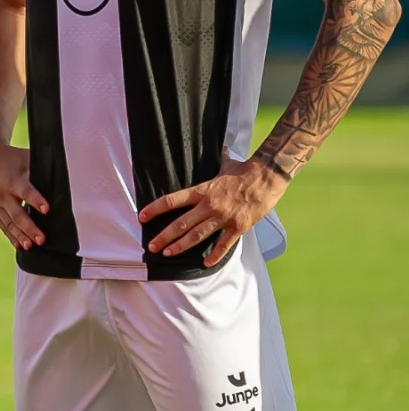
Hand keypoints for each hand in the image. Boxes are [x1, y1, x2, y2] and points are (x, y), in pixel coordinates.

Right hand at [0, 141, 47, 251]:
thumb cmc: (14, 157)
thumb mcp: (27, 157)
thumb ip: (43, 169)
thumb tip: (67, 177)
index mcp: (13, 179)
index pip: (26, 191)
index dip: (36, 200)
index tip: (47, 209)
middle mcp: (3, 194)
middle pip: (17, 214)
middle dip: (30, 227)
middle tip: (42, 240)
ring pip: (10, 223)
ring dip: (21, 236)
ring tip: (32, 247)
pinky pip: (4, 226)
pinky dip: (12, 236)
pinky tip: (21, 246)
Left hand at [138, 157, 287, 265]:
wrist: (268, 177)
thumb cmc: (245, 170)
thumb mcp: (224, 164)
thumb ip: (216, 160)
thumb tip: (217, 147)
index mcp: (202, 190)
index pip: (172, 200)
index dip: (155, 209)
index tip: (142, 217)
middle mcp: (209, 205)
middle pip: (181, 223)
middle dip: (164, 236)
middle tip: (151, 246)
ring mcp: (223, 217)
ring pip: (197, 235)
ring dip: (181, 246)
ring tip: (167, 254)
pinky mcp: (238, 227)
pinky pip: (224, 244)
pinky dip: (215, 255)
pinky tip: (205, 263)